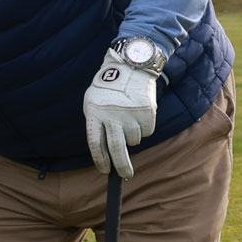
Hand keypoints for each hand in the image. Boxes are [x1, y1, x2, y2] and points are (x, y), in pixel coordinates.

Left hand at [81, 52, 158, 176]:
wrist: (130, 66)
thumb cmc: (108, 89)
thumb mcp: (94, 103)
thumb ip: (98, 126)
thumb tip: (107, 155)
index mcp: (95, 113)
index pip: (96, 143)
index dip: (100, 160)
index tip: (105, 171)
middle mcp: (112, 114)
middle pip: (117, 148)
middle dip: (121, 165)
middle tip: (126, 175)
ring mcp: (131, 112)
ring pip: (134, 140)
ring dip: (132, 136)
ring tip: (129, 118)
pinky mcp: (147, 111)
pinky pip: (147, 132)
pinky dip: (144, 128)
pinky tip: (138, 112)